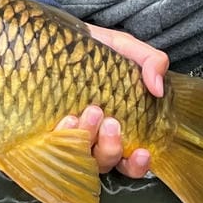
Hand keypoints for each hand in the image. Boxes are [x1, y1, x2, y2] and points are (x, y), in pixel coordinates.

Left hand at [55, 24, 168, 177]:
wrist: (52, 38)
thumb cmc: (93, 48)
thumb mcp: (125, 48)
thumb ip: (150, 61)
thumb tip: (158, 89)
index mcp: (117, 126)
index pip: (131, 161)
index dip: (138, 165)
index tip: (142, 152)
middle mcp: (93, 137)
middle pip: (106, 161)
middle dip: (110, 147)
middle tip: (110, 121)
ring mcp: (68, 135)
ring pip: (80, 157)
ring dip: (87, 139)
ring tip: (85, 114)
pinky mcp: (45, 130)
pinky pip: (52, 146)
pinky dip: (62, 137)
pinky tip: (66, 119)